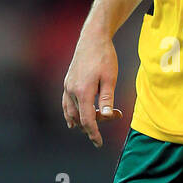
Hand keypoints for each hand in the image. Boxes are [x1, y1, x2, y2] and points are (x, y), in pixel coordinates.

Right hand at [62, 31, 122, 147]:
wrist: (92, 38)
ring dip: (84, 120)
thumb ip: (107, 99)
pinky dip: (71, 114)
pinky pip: (66, 104)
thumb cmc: (104, 57)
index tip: (99, 144)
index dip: (94, 133)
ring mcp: (67, 86)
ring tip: (98, 120)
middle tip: (116, 114)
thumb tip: (106, 117)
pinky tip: (73, 121)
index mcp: (83, 91)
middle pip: (81, 117)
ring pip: (72, 112)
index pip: (87, 120)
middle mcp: (71, 91)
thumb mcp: (110, 78)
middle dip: (97, 122)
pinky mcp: (67, 82)